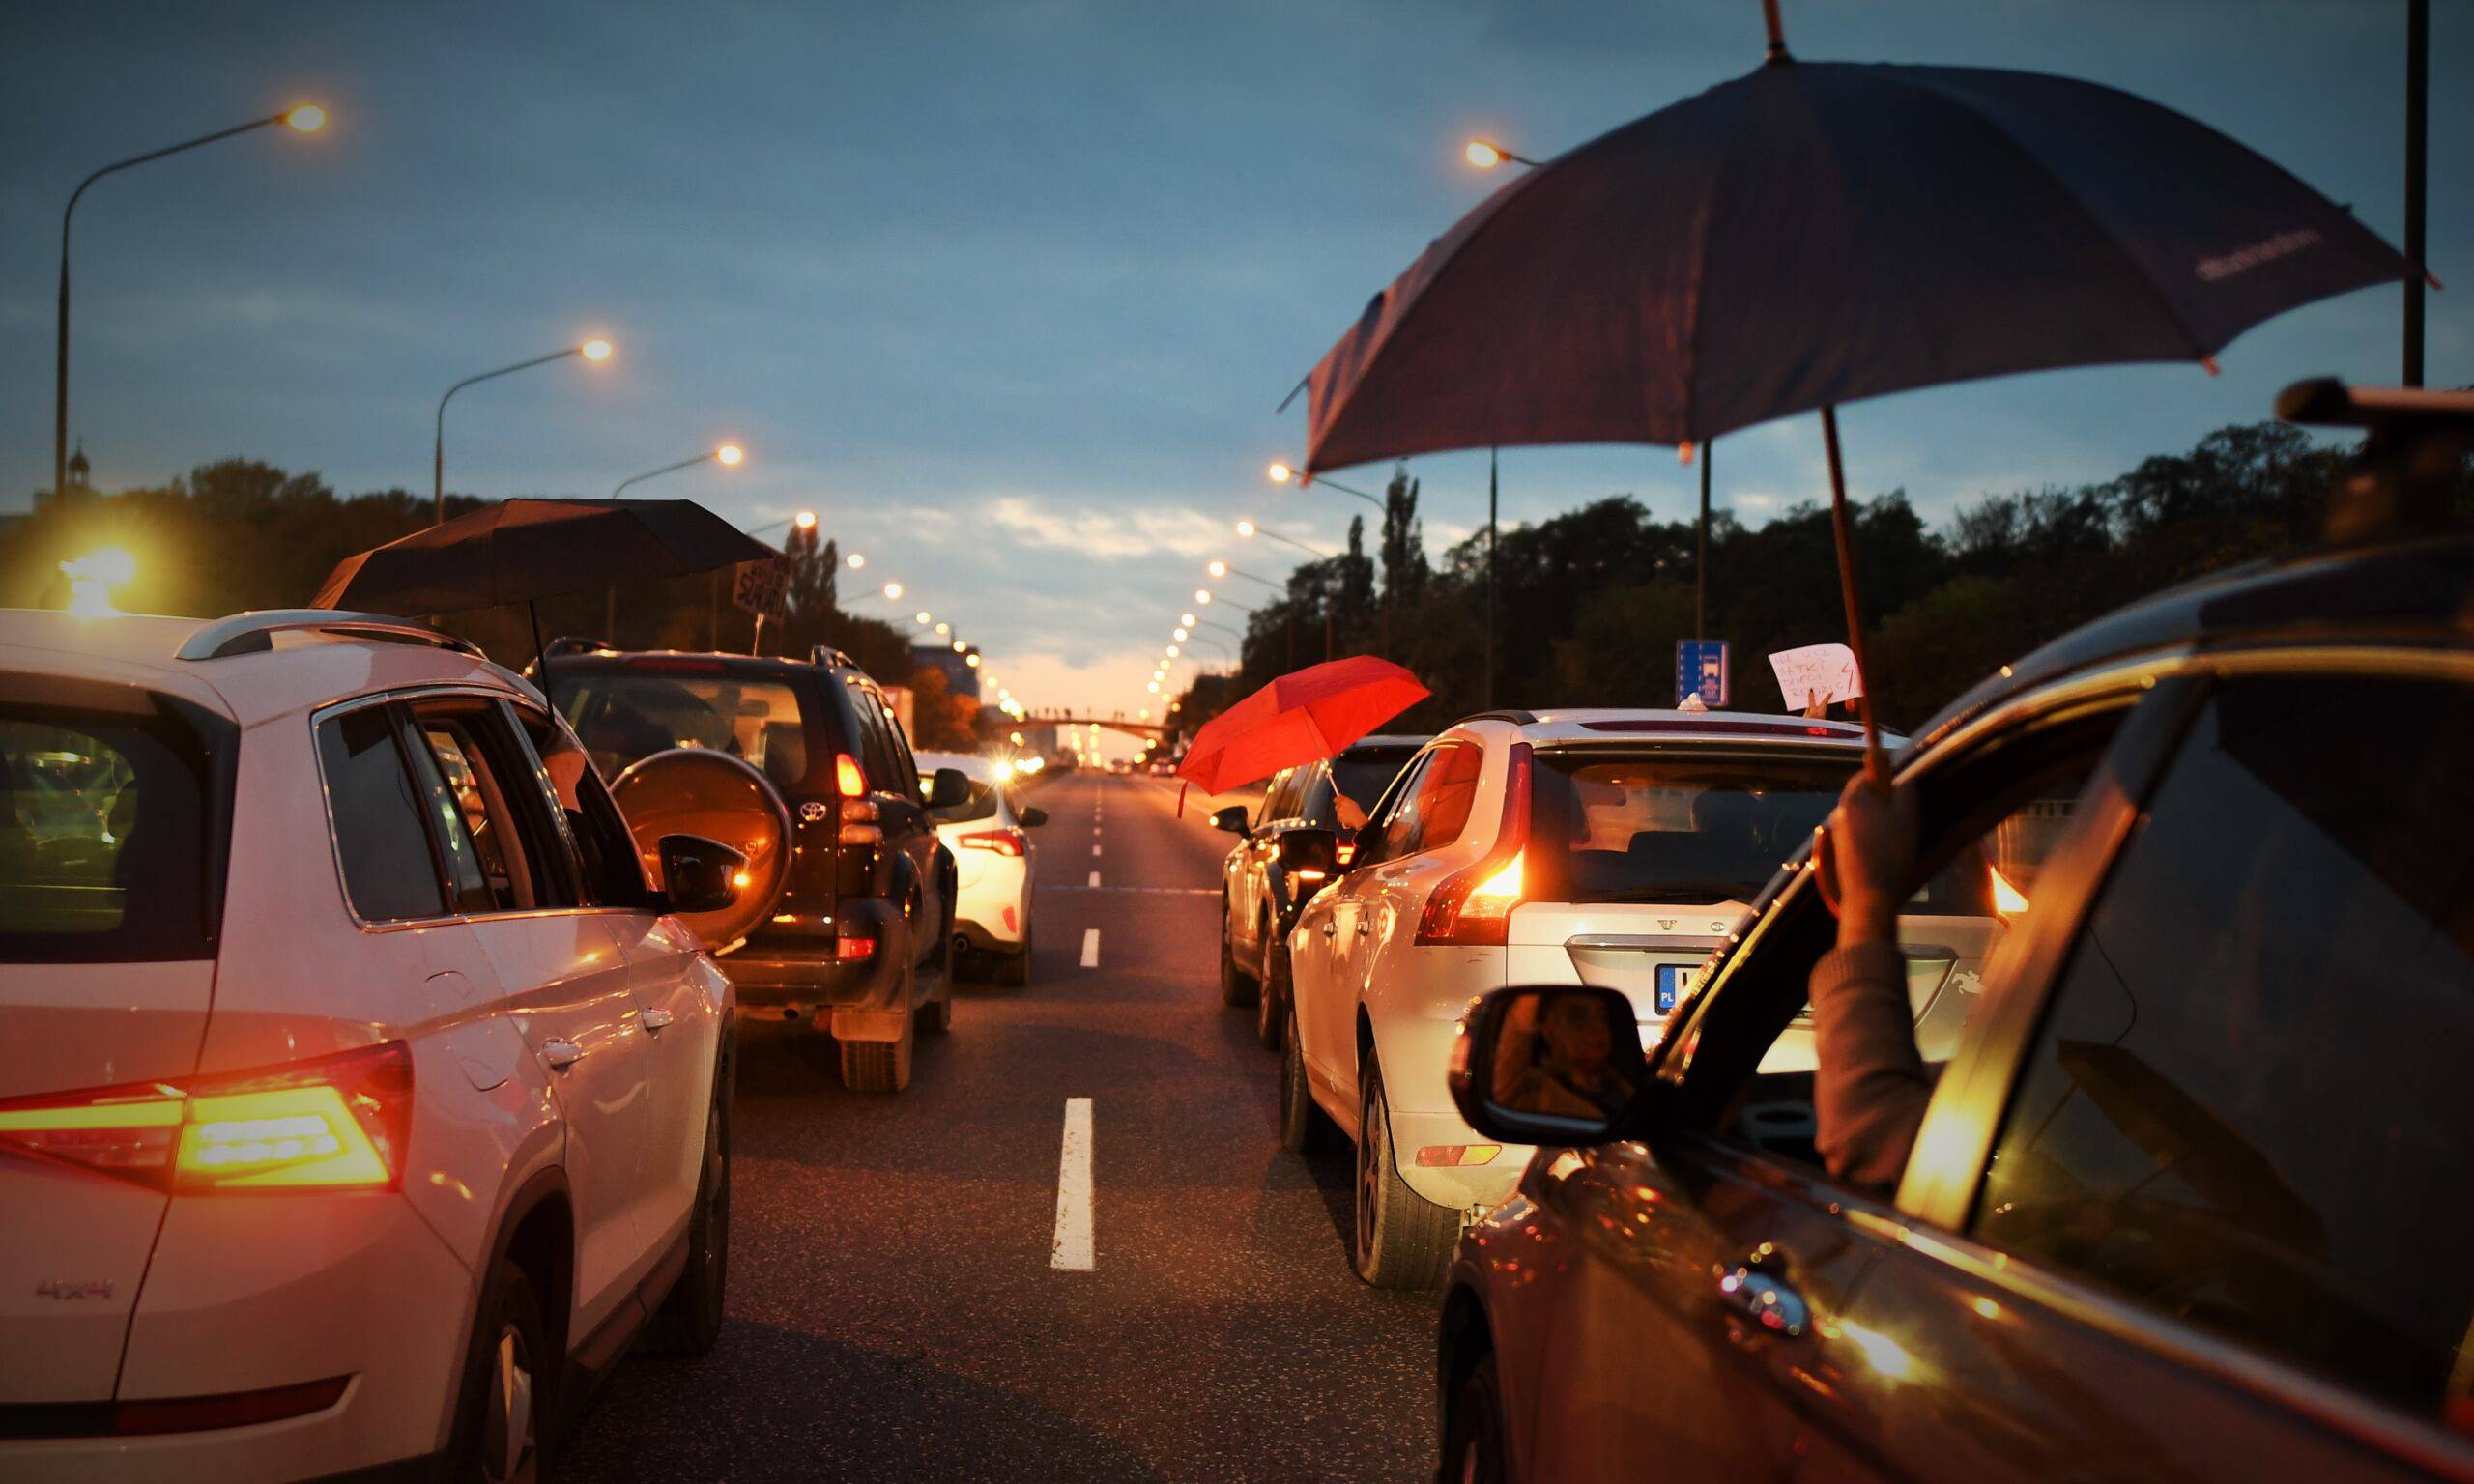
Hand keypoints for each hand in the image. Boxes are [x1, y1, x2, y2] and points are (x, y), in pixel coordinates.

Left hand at [1827, 771, 1916, 946]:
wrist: (1870, 894)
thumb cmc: (1891, 850)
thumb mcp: (1907, 816)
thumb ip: (1905, 791)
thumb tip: (1902, 782)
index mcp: (1852, 799)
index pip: (1866, 774)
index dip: (1884, 774)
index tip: (1900, 782)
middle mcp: (1839, 812)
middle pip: (1862, 795)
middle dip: (1882, 798)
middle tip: (1904, 809)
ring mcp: (1837, 832)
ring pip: (1861, 814)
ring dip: (1877, 816)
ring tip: (1898, 831)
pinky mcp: (1839, 849)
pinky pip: (1857, 831)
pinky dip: (1871, 832)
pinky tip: (1886, 847)